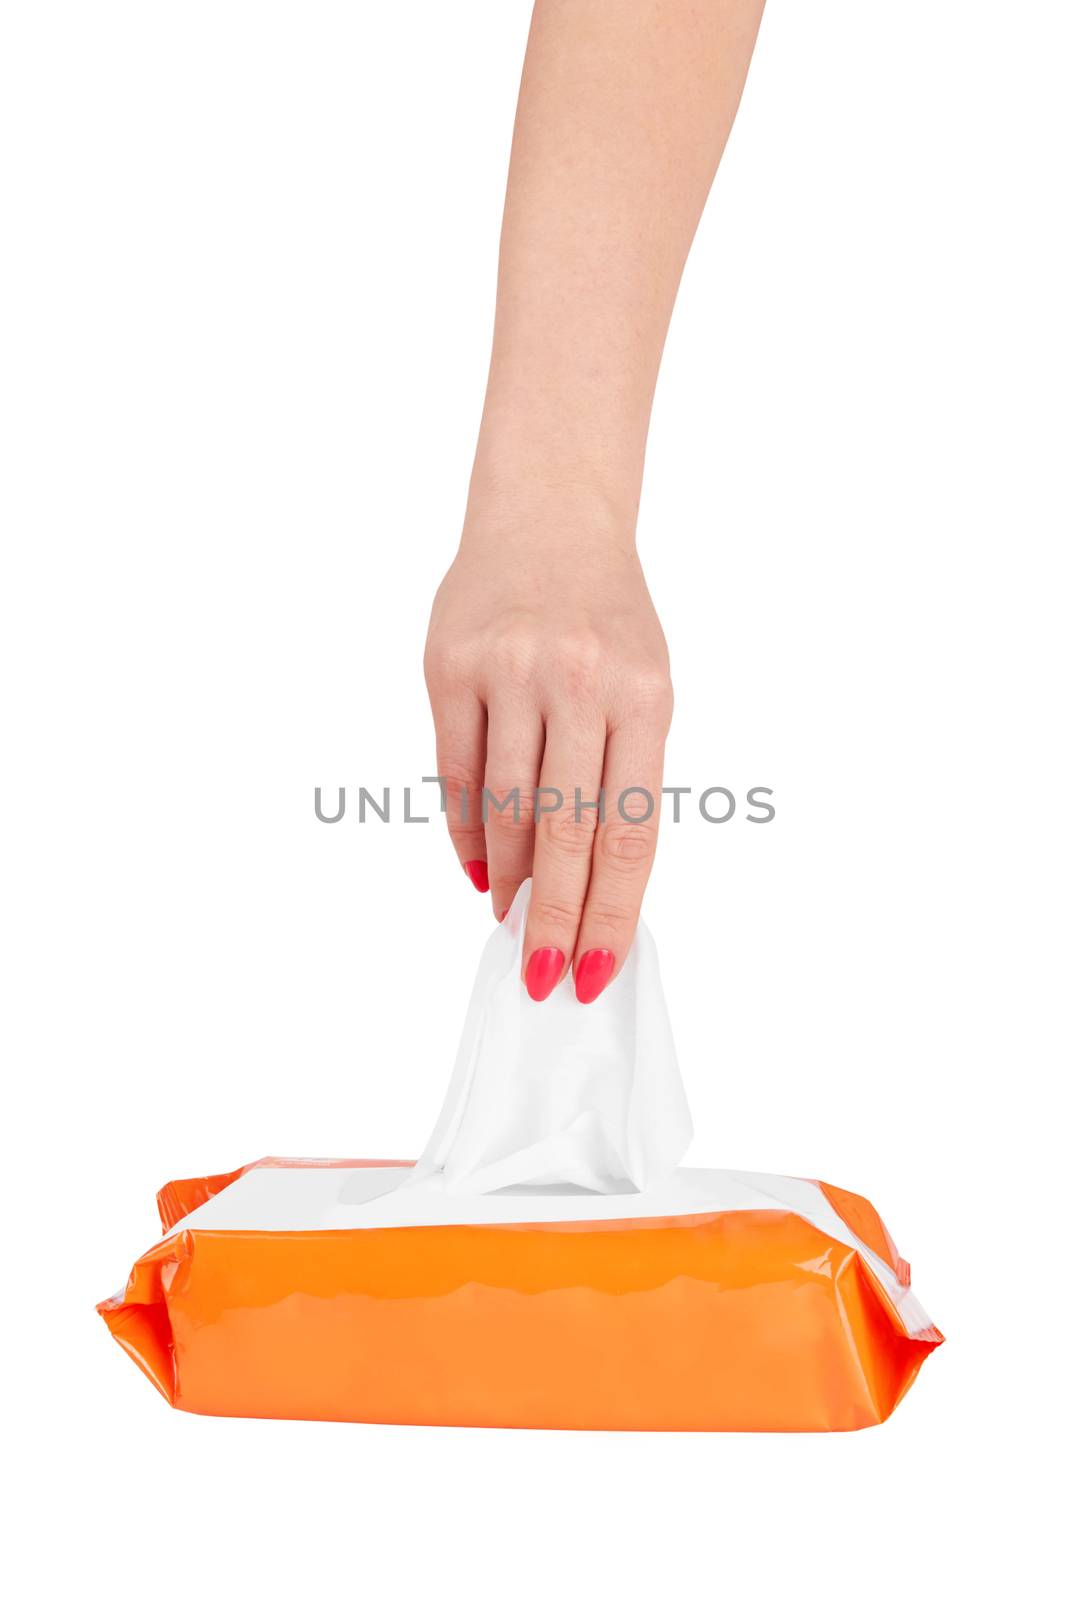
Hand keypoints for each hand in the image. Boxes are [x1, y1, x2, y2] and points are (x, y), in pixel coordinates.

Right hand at [424, 492, 671, 1002]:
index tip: (596, 970)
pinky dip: (463, 830)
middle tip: (544, 977)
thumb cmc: (606, 618)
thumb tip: (585, 885)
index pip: (629, 832)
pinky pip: (454, 770)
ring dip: (508, 879)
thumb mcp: (646, 685)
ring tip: (511, 923)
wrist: (549, 517)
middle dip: (555, 918)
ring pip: (503, 807)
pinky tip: (477, 868)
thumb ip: (621, 776)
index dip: (611, 912)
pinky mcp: (448, 665)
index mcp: (644, 695)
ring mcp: (508, 671)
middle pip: (565, 832)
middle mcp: (576, 681)